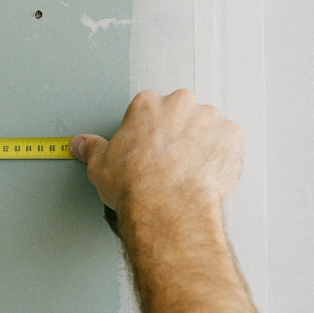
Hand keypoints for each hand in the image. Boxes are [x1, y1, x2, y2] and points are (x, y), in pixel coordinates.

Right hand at [70, 91, 270, 312]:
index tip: (148, 148)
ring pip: (207, 126)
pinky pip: (228, 143)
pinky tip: (206, 173)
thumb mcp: (100, 165)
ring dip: (201, 142)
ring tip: (189, 169)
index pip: (149, 109)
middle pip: (180, 112)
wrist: (167, 207)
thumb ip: (92, 149)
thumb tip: (82, 145)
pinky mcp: (231, 138)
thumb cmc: (137, 185)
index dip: (148, 132)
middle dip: (177, 133)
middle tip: (168, 160)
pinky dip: (221, 156)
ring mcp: (208, 119)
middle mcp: (179, 104)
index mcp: (147, 105)